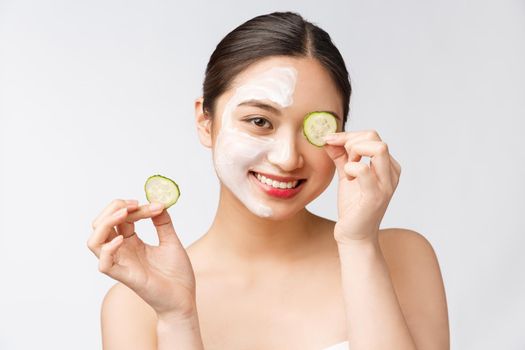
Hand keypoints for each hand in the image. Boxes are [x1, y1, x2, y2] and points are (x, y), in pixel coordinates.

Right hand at [87, 199, 196, 318]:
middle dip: (113, 208)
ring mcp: (121, 263)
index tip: (152, 204)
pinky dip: (108, 249)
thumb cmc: (176, 274)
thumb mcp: (171, 241)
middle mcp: (122, 251)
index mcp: (131, 242)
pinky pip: (104, 264)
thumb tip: (158, 202)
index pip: (121, 218)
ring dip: (105, 223)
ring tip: (125, 214)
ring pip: (94, 242)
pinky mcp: (125, 276)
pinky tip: (123, 239)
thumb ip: (162, 222)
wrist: (183, 298)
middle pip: (100, 225)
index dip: (132, 207)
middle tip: (134, 204)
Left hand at [323, 130, 401, 244]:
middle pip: (375, 138)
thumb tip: (330, 138)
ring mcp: (386, 184)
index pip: (372, 136)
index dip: (349, 135)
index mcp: (387, 166)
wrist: (354, 235)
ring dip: (354, 151)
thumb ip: (341, 157)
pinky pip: (363, 170)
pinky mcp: (376, 196)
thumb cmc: (353, 207)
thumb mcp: (347, 176)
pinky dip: (350, 168)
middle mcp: (391, 173)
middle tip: (338, 153)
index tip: (329, 139)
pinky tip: (347, 178)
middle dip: (351, 140)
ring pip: (378, 148)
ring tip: (346, 166)